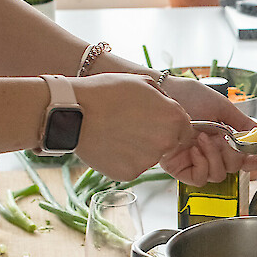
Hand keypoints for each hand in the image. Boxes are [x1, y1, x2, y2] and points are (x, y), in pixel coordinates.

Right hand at [75, 74, 193, 180]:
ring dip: (138, 148)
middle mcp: (167, 141)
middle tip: (130, 125)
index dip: (169, 124)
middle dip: (155, 136)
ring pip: (150, 156)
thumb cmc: (105, 93)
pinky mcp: (131, 174)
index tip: (154, 120)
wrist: (73, 112)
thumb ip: (163, 98)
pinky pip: (132, 167)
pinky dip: (123, 159)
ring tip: (115, 132)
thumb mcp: (142, 83)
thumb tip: (167, 107)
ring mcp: (149, 160)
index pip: (184, 128)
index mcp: (174, 118)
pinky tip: (109, 144)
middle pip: (168, 144)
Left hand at [159, 76, 256, 184]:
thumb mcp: (221, 106)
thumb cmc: (189, 95)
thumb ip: (242, 122)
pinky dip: (202, 165)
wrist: (163, 95)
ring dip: (215, 157)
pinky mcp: (181, 168)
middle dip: (234, 155)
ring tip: (202, 139)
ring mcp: (196, 160)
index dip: (256, 160)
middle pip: (234, 167)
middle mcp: (211, 150)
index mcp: (223, 137)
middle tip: (225, 140)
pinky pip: (200, 179)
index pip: (243, 155)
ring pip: (219, 175)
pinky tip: (194, 150)